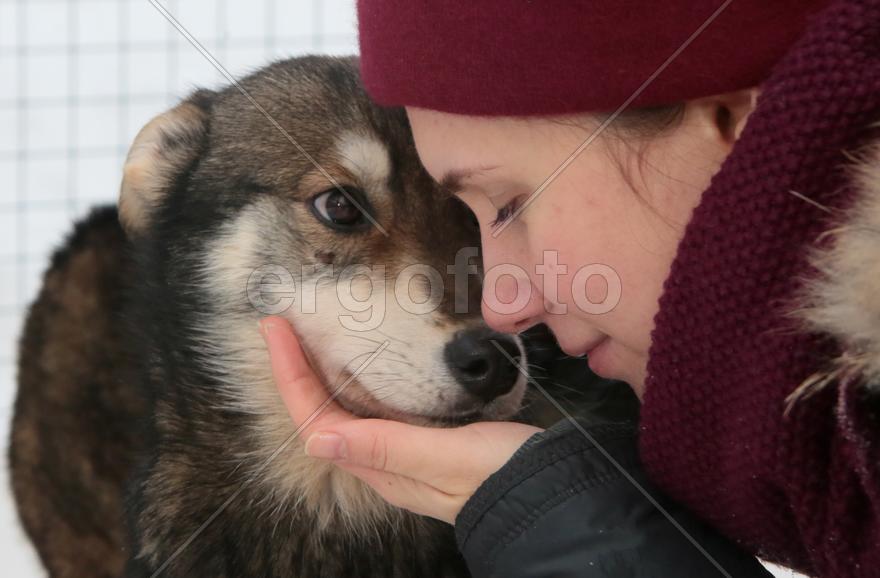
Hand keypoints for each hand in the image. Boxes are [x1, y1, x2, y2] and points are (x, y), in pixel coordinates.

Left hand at [259, 316, 542, 524]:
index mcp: (384, 466)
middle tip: (283, 323)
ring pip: (347, 409)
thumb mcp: (444, 458)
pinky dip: (358, 380)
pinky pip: (376, 408)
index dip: (291, 373)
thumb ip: (385, 446)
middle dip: (297, 369)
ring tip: (309, 336)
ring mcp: (405, 449)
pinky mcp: (428, 438)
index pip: (316, 419)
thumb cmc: (501, 474)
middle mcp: (386, 460)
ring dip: (322, 373)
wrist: (551, 491)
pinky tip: (362, 362)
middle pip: (323, 412)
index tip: (276, 328)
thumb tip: (317, 439)